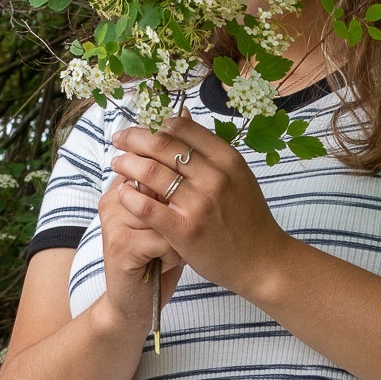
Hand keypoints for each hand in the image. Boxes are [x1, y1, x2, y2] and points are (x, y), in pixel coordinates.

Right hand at [97, 173, 183, 331]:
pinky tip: (163, 264)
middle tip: (175, 237)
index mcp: (123, 187)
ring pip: (167, 214)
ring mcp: (113, 220)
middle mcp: (114, 199)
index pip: (157, 168)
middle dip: (179, 217)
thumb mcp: (167, 222)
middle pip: (163, 189)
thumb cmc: (158, 261)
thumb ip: (170, 194)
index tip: (176, 218)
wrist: (137, 305)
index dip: (178, 193)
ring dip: (178, 238)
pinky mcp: (120, 244)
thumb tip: (195, 167)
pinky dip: (174, 255)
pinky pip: (164, 239)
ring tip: (168, 252)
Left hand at [110, 111, 290, 297]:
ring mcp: (200, 204)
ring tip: (118, 163)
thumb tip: (181, 117)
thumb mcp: (238, 177)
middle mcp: (214, 177)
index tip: (140, 129)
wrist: (262, 262)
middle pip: (161, 145)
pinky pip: (148, 207)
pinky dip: (130, 196)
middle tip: (119, 140)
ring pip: (150, 172)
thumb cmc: (248, 220)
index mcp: (227, 159)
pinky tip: (122, 193)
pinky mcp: (186, 230)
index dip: (154, 124)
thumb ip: (210, 152)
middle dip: (133, 139)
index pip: (180, 129)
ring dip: (127, 164)